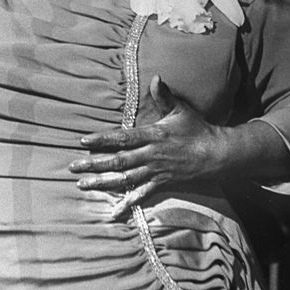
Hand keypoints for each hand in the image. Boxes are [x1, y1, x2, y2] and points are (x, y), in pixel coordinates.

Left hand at [69, 75, 228, 218]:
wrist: (216, 154)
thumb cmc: (196, 129)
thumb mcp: (180, 110)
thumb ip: (165, 96)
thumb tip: (156, 77)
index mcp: (153, 136)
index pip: (123, 137)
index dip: (102, 140)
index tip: (83, 141)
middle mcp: (151, 155)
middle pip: (118, 161)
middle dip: (94, 164)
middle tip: (73, 166)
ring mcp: (155, 171)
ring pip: (125, 179)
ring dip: (103, 183)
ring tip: (82, 185)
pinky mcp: (161, 183)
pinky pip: (141, 195)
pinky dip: (126, 203)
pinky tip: (113, 212)